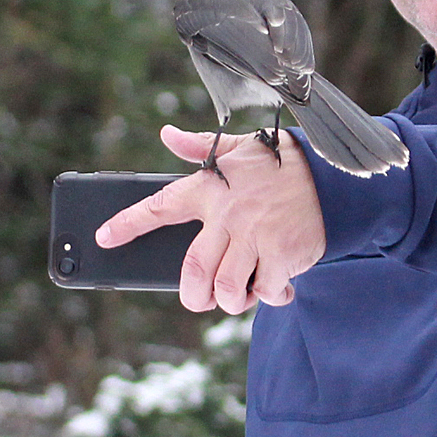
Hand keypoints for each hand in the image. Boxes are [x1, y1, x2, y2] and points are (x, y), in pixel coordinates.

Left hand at [96, 126, 326, 313]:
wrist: (332, 175)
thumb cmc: (278, 165)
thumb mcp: (238, 149)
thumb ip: (199, 148)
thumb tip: (168, 135)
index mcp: (210, 189)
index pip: (160, 206)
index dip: (128, 223)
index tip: (104, 237)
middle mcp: (228, 215)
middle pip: (193, 270)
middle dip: (192, 296)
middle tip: (199, 299)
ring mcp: (256, 236)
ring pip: (226, 287)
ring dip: (230, 301)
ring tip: (242, 293)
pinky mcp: (283, 254)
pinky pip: (266, 291)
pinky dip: (269, 297)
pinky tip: (278, 286)